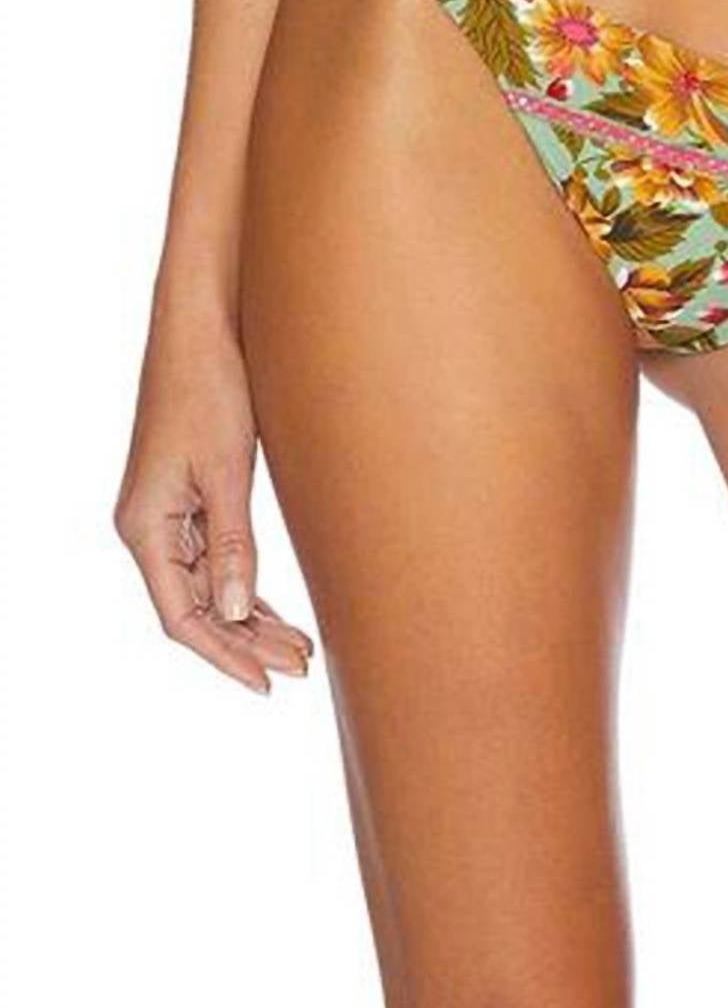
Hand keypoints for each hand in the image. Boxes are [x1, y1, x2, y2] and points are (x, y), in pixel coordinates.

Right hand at [115, 284, 312, 693]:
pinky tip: (277, 612)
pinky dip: (246, 589)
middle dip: (247, 644)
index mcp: (145, 526)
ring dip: (251, 621)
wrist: (203, 324)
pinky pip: (213, 562)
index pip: (181, 618)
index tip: (267, 683)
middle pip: (196, 610)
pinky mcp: (188, 499)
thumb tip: (239, 612)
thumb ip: (234, 546)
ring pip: (208, 589)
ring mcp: (167, 514)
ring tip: (301, 648)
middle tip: (302, 668)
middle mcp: (148, 526)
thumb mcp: (227, 471)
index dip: (225, 656)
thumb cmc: (210, 385)